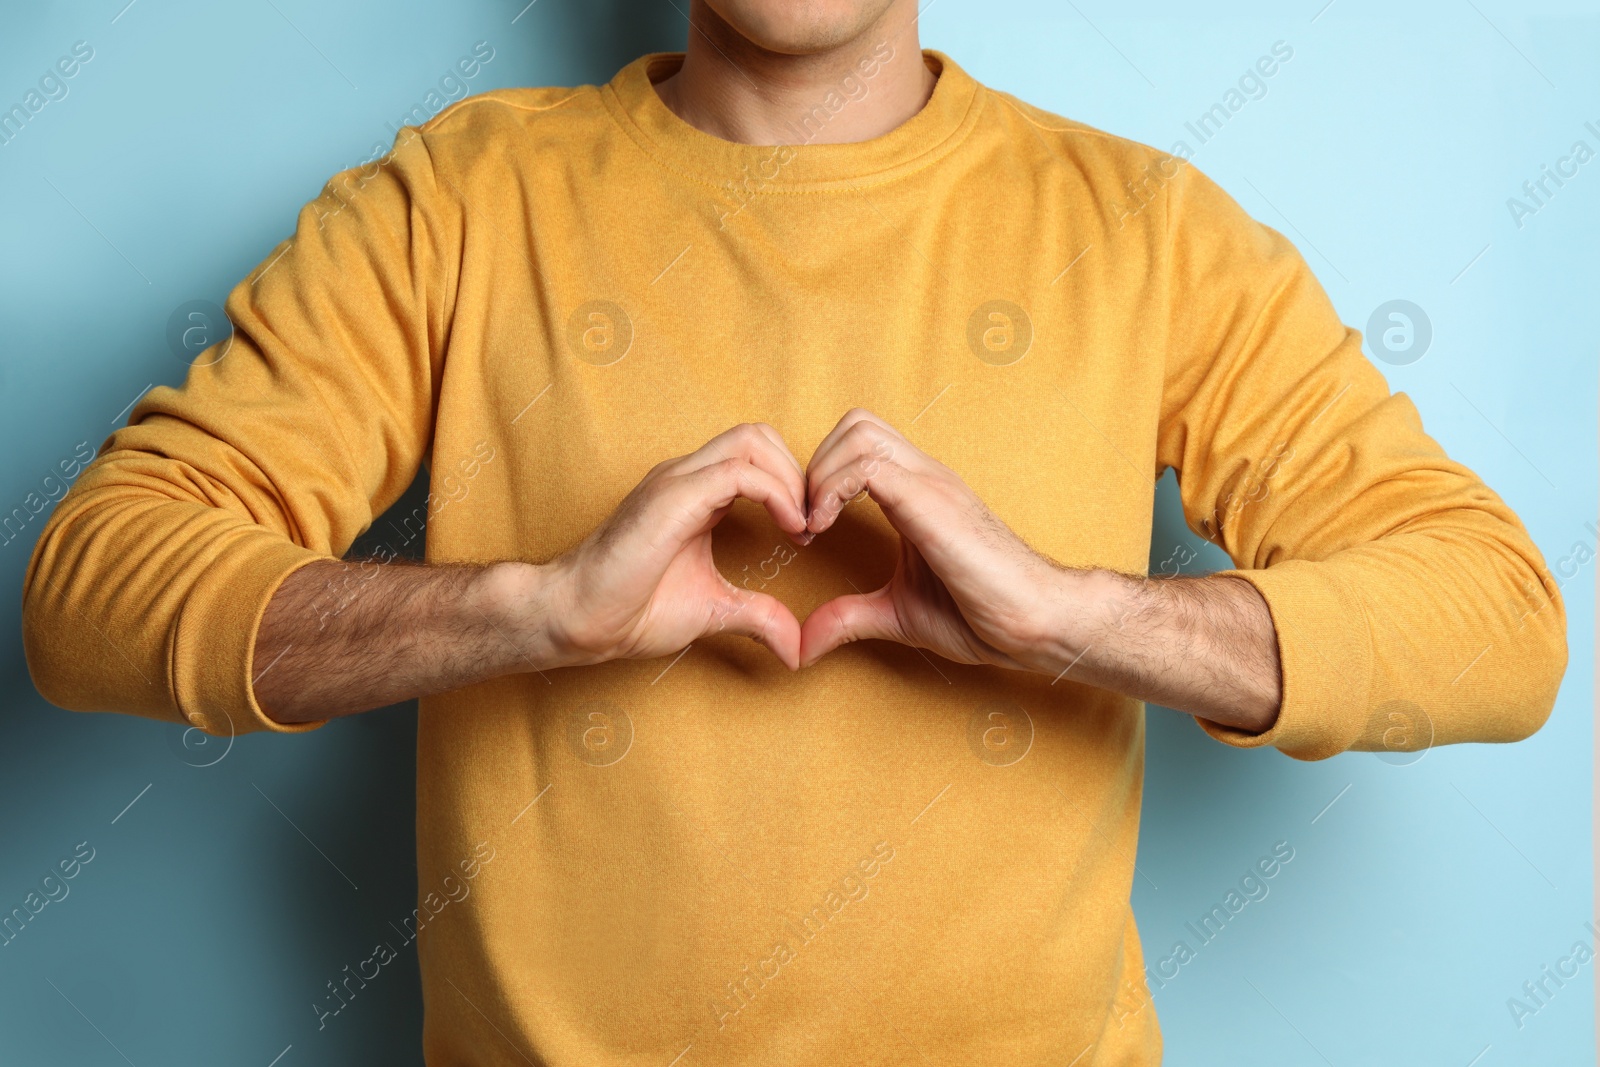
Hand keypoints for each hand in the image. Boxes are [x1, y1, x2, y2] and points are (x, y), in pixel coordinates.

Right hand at [534, 423, 811, 669]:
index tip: (807, 532)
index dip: (792, 484)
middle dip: (797, 473)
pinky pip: (739, 472)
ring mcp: (676, 481)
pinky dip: (776, 494)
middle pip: (759, 435)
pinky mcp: (672, 496)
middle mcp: (685, 475)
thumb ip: (757, 615)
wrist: (576, 618)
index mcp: (694, 492)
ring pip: (752, 441)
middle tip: (810, 523)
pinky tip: (789, 529)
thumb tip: (796, 649)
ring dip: (791, 479)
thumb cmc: (629, 609)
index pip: (756, 455)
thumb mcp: (713, 609)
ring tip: (801, 526)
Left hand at [798, 409, 1066, 670]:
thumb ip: (848, 617)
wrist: (1035, 622)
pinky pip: (868, 467)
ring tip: (813, 526)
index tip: (806, 531)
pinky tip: (824, 531)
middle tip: (805, 521)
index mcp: (916, 493)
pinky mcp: (932, 503)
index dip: (819, 477)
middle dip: (815, 465)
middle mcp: (924, 477)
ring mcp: (930, 484)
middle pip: (855, 423)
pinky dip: (830, 491)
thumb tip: (802, 644)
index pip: (858, 444)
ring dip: (820, 474)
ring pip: (858, 432)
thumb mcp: (896, 614)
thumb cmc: (982, 614)